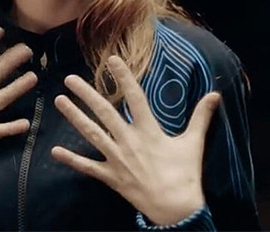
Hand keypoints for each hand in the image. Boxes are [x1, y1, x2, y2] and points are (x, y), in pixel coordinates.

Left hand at [51, 55, 220, 225]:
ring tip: (59, 101)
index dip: (124, 78)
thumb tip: (215, 94)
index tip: (113, 60)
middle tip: (69, 79)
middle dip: (86, 95)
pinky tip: (54, 150)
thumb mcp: (194, 143)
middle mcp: (129, 142)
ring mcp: (117, 159)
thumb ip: (201, 117)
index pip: (135, 98)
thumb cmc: (185, 174)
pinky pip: (88, 167)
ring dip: (74, 117)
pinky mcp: (111, 176)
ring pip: (92, 134)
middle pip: (105, 113)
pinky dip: (71, 159)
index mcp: (149, 131)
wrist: (176, 209)